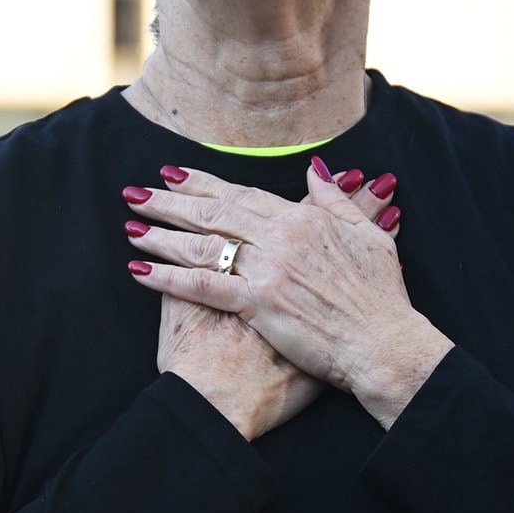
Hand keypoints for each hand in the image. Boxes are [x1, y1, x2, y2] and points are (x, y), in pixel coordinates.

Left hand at [125, 160, 451, 426]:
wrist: (383, 342)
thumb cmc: (380, 296)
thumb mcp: (367, 235)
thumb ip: (336, 199)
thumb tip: (315, 169)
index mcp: (302, 220)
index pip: (240, 194)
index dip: (203, 183)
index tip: (173, 174)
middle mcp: (279, 238)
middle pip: (212, 214)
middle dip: (169, 201)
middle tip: (136, 193)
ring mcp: (267, 270)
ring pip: (201, 245)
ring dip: (161, 234)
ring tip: (130, 226)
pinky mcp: (258, 304)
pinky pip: (203, 286)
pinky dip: (168, 277)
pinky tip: (140, 270)